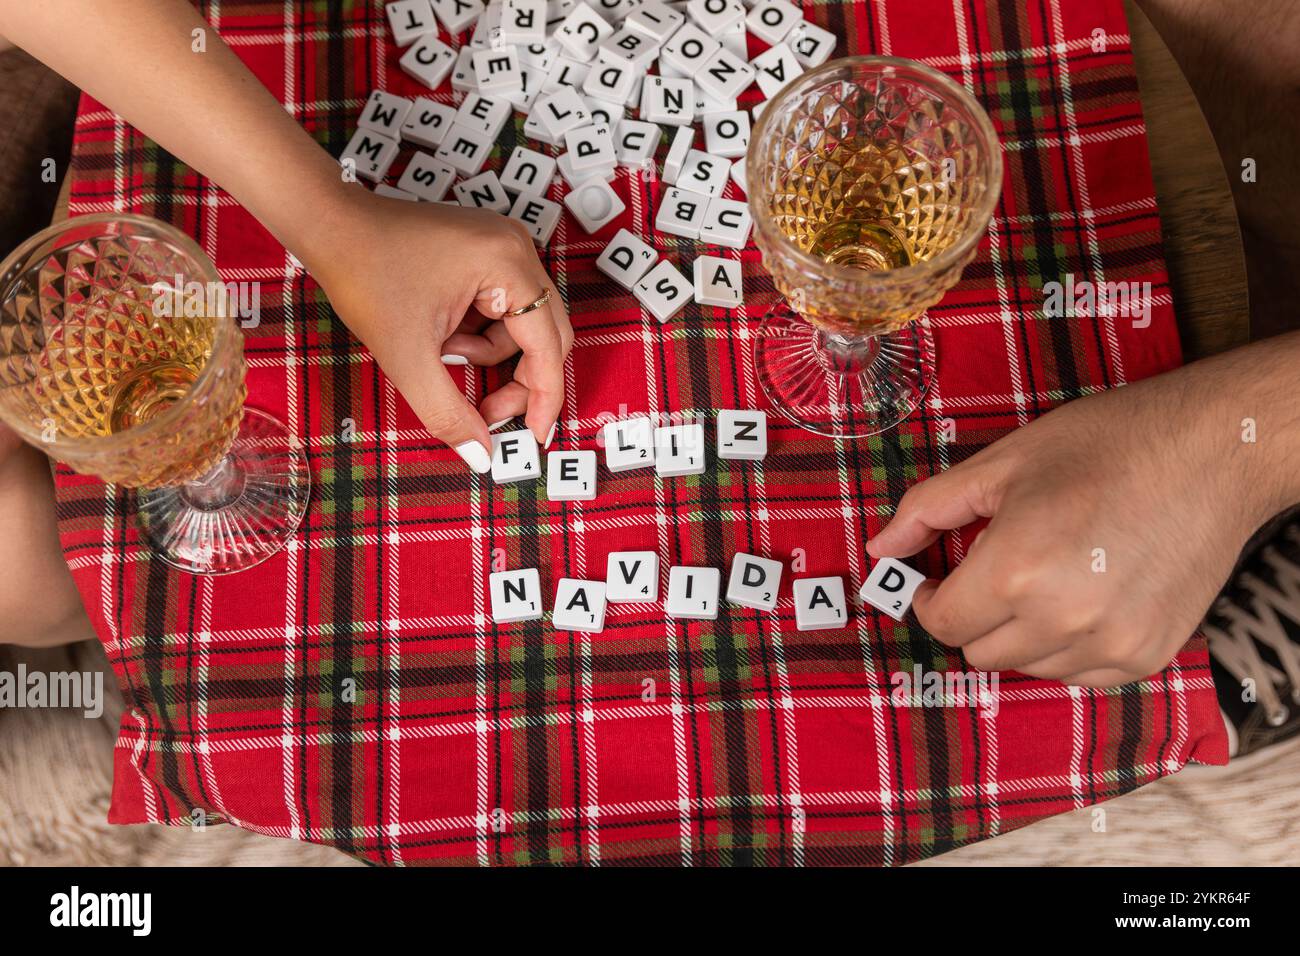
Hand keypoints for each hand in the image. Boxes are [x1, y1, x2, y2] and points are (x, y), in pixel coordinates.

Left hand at [308, 190, 571, 471]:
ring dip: (491, 352)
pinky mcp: (489, 249)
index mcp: (508, 264)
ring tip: (444, 352)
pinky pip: (505, 305)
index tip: (535, 437)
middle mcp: (517, 247)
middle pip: (547, 334)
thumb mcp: (408, 357)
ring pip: (525, 324)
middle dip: (519, 378)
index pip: (547, 345)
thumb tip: (481, 455)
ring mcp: (505, 244)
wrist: (331, 226)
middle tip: (488, 411)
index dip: (544, 397)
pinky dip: (481, 330)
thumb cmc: (365, 276)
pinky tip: (444, 332)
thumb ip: (449, 413)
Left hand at [866, 370, 1276, 686]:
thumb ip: (930, 510)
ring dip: (1020, 633)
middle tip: (995, 570)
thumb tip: (881, 549)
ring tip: (1048, 574)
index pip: (943, 623)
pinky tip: (1083, 595)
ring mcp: (1110, 644)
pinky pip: (1079, 674)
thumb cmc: (1104, 445)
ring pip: (1028, 667)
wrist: (1211, 451)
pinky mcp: (1146, 655)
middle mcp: (1061, 619)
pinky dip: (1068, 646)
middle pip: (979, 652)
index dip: (931, 599)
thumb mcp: (1002, 463)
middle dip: (972, 615)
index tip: (940, 579)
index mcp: (1015, 571)